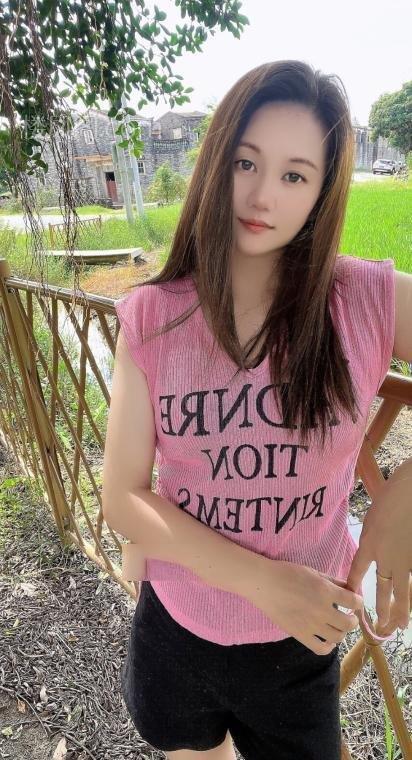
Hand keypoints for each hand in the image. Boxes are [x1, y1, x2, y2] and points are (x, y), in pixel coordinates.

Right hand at [250, 559, 363, 654]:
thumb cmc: (288, 573)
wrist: (264, 583)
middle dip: (352, 620)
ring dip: (341, 632)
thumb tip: (349, 589)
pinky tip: (327, 639)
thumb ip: (333, 581)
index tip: (354, 602)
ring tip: (336, 626)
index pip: (354, 602)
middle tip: (347, 616)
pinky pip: (321, 649)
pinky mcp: (300, 635)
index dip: (358, 602)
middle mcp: (322, 610)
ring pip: (338, 637)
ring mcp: (311, 625)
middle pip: (349, 623)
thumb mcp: (313, 572)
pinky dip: (328, 647)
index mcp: (326, 591)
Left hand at [346, 467, 411, 635]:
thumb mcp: (371, 519)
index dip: (353, 587)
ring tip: (400, 626)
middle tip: (380, 626)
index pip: (357, 572)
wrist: (409, 495)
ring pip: (403, 593)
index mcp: (369, 545)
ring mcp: (405, 560)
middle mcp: (386, 558)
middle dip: (380, 610)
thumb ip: (372, 537)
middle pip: (382, 590)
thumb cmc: (389, 499)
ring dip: (401, 612)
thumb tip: (373, 547)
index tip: (350, 600)